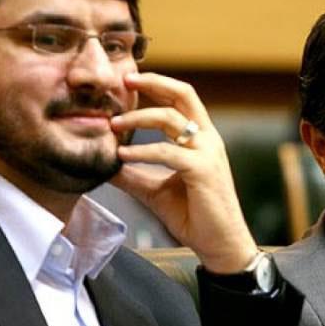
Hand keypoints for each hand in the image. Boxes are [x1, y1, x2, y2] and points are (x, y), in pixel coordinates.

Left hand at [109, 72, 257, 273]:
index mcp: (201, 139)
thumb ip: (134, 175)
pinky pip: (168, 152)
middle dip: (153, 83)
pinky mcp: (203, 171)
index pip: (181, 99)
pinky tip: (122, 155)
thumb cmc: (193, 215)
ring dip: (138, 118)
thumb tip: (105, 165)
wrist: (219, 244)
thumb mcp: (155, 190)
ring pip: (171, 119)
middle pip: (183, 94)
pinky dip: (142, 151)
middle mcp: (208, 139)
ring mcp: (208, 153)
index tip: (128, 82)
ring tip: (112, 125)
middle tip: (124, 81)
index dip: (157, 84)